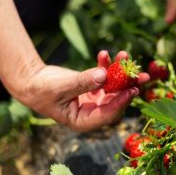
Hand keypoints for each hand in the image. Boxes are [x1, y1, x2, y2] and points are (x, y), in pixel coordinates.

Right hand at [18, 51, 149, 131]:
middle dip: (129, 87)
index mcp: (84, 121)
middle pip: (116, 101)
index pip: (108, 114)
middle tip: (143, 76)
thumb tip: (104, 75)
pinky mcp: (93, 87)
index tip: (133, 89)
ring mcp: (94, 99)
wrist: (32, 82)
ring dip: (120, 72)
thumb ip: (82, 82)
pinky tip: (104, 53)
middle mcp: (93, 112)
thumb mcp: (60, 88)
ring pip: (113, 87)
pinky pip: (104, 76)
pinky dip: (105, 65)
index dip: (121, 102)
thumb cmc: (41, 90)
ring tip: (125, 55)